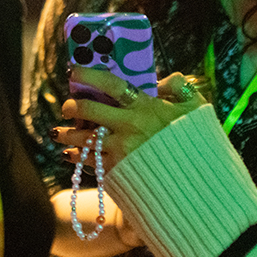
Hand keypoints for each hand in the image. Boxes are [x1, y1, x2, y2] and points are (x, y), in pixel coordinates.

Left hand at [54, 70, 205, 168]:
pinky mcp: (116, 172)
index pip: (111, 84)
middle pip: (88, 110)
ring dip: (67, 134)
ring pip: (82, 138)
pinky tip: (70, 155)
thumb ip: (179, 87)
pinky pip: (88, 162)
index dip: (88, 75)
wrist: (196, 184)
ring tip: (59, 132)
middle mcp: (128, 127)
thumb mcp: (195, 108)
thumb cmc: (197, 143)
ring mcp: (120, 151)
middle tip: (68, 107)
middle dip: (73, 106)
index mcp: (145, 107)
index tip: (74, 71)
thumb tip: (160, 81)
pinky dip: (76, 158)